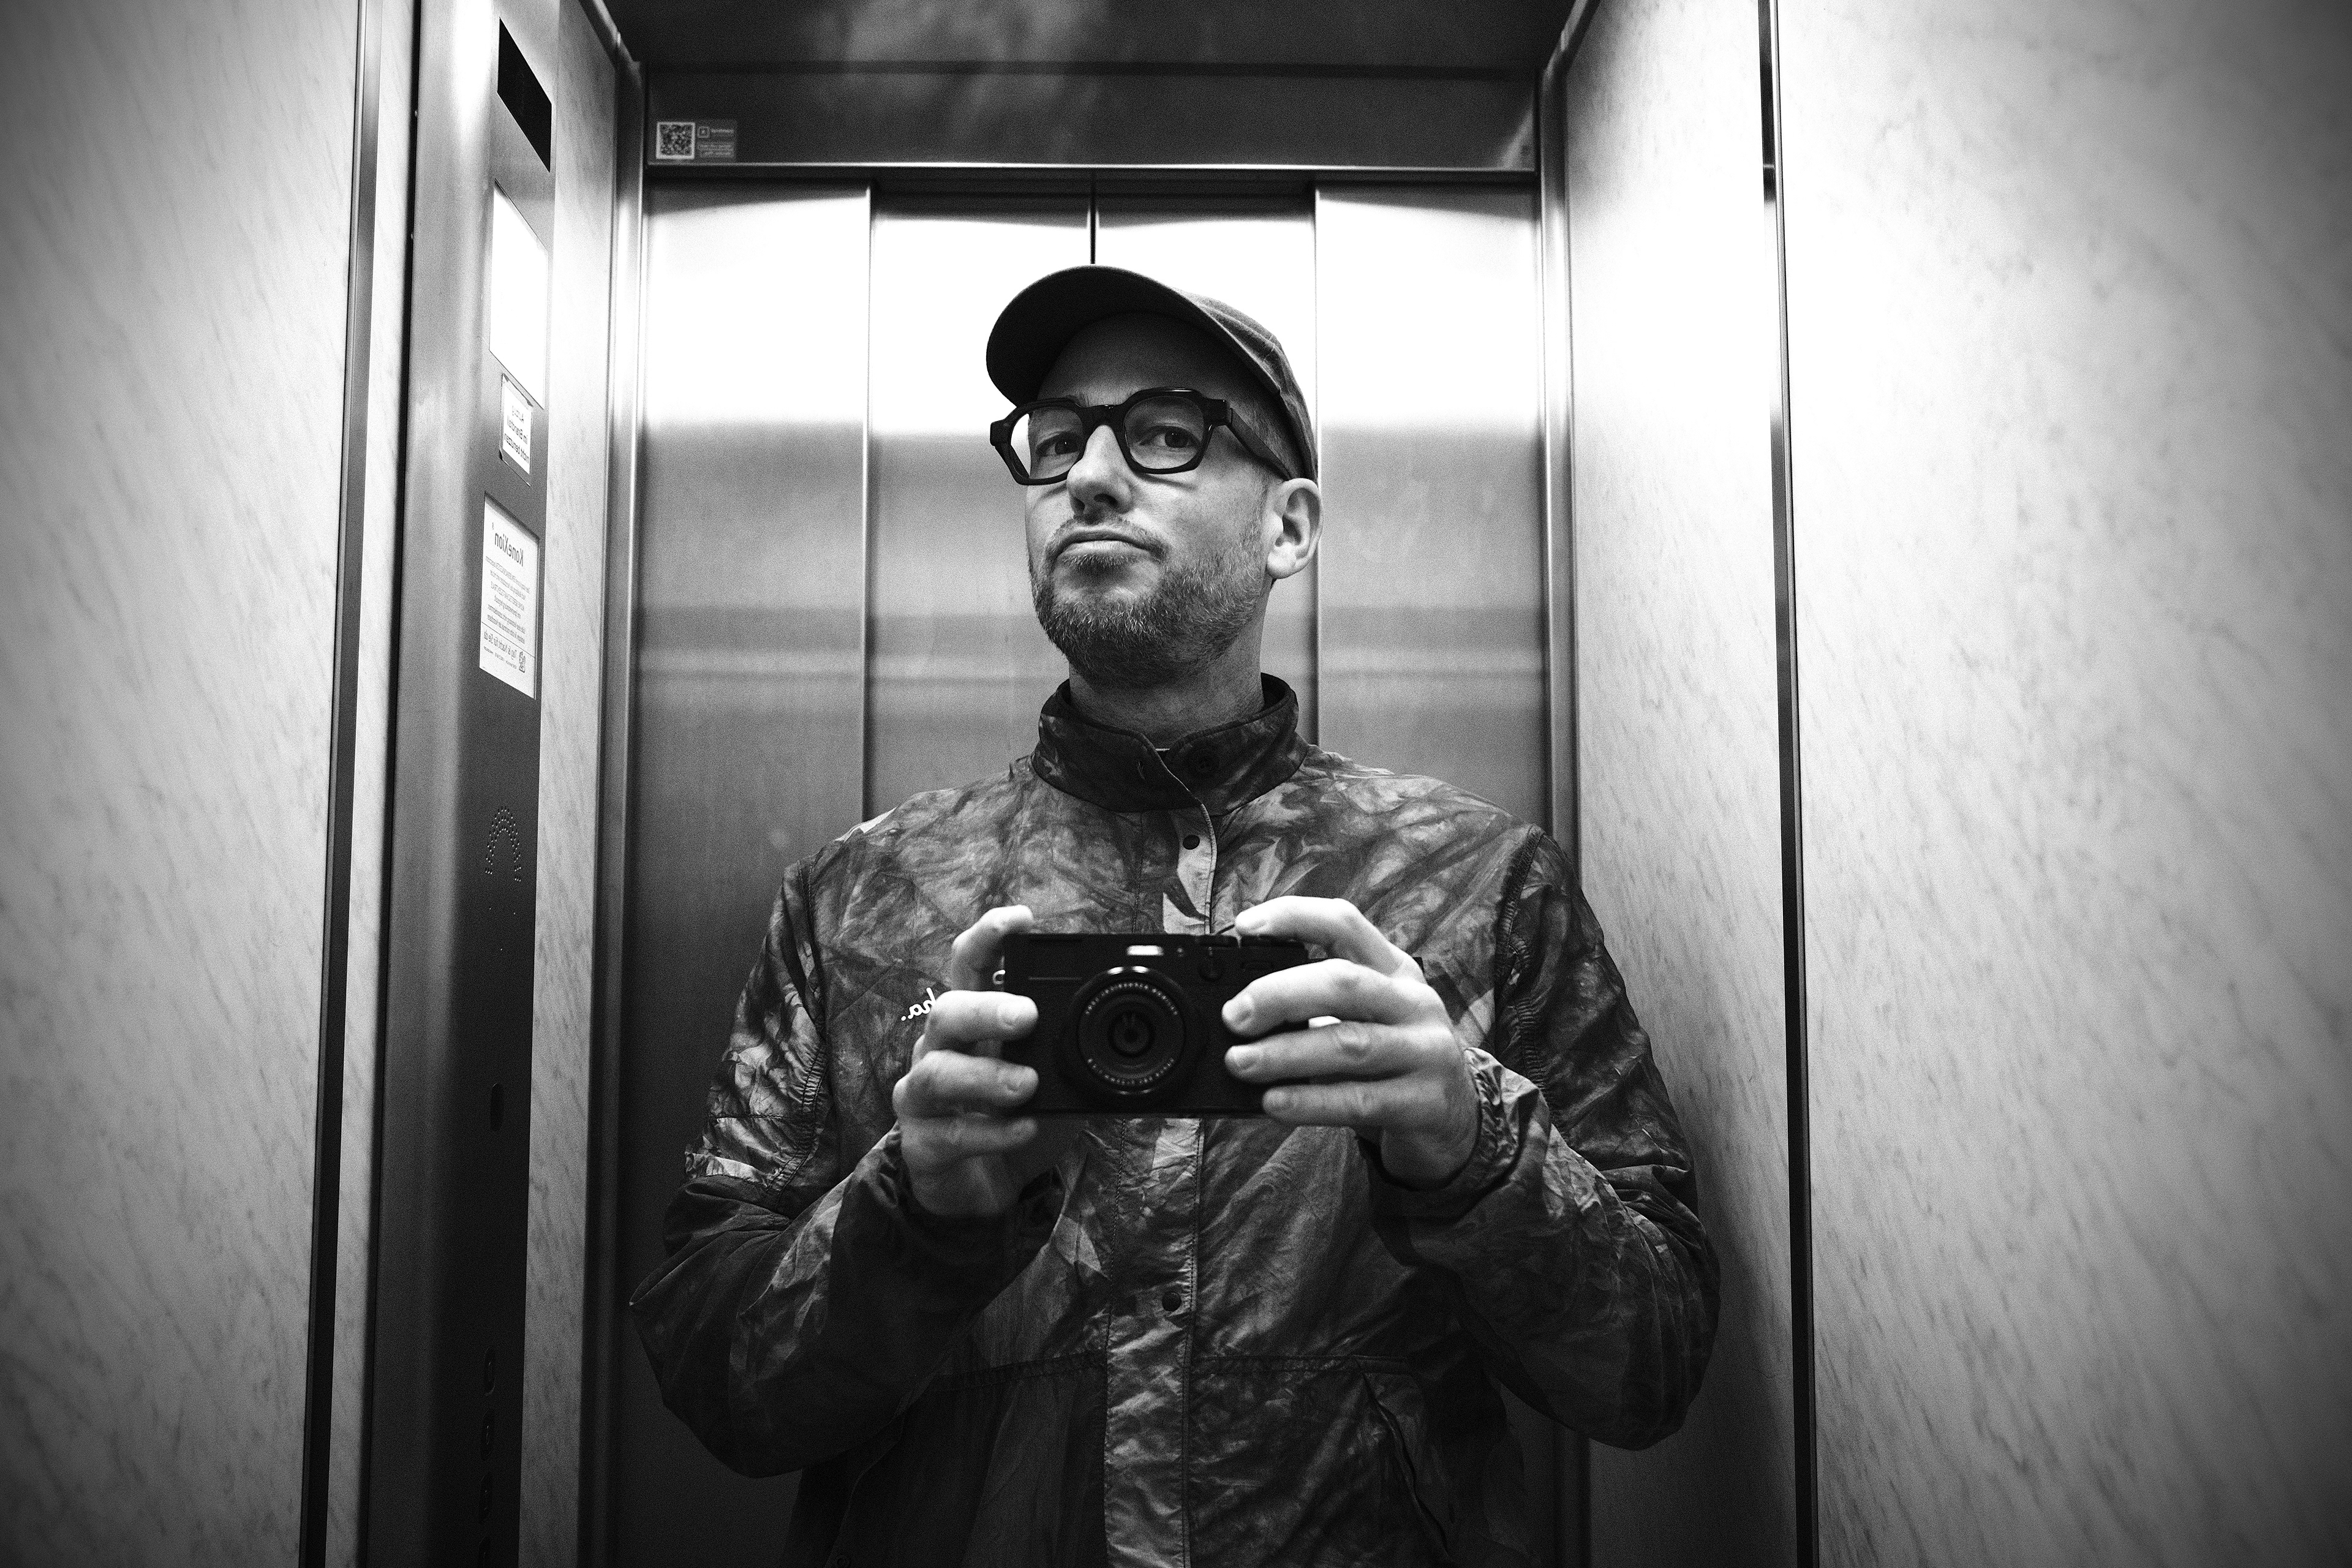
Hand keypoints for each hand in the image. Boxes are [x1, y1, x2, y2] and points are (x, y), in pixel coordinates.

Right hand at [891, 905, 1079, 1217]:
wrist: (980, 1188)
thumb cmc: (1016, 1117)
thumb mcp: (1052, 1078)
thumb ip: (1076, 1051)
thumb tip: (1136, 1032)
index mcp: (973, 1020)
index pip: (969, 965)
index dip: (988, 937)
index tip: (1019, 920)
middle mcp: (941, 1049)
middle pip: (947, 1011)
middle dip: (986, 1008)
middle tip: (1027, 1015)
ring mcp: (923, 1096)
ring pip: (938, 1073)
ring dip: (986, 1076)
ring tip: (1027, 1085)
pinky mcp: (922, 1143)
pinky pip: (948, 1134)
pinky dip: (989, 1132)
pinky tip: (1022, 1130)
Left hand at [1219, 897, 1479, 1189]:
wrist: (1457, 1118)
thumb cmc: (1393, 1059)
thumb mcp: (1369, 1016)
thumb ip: (1319, 1003)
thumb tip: (1240, 1010)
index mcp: (1395, 969)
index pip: (1345, 923)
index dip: (1294, 916)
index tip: (1244, 927)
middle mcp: (1414, 1002)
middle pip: (1344, 982)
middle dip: (1280, 995)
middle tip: (1235, 1017)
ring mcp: (1425, 1051)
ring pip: (1349, 1043)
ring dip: (1285, 1053)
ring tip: (1240, 1063)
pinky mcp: (1424, 1101)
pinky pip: (1359, 1099)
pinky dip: (1310, 1101)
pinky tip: (1274, 1103)